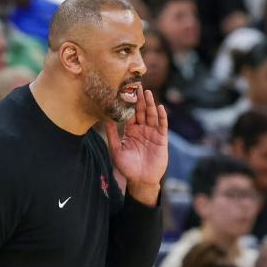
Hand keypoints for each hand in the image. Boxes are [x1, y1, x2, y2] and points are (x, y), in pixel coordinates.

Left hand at [104, 89, 167, 205]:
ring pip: (152, 115)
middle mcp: (142, 129)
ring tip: (147, 93)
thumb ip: (112, 134)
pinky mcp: (162, 139)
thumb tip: (104, 119)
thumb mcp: (116, 150)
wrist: (140, 180)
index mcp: (131, 131)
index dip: (128, 104)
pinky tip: (160, 108)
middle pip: (141, 111)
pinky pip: (162, 126)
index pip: (130, 114)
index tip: (125, 92)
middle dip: (140, 100)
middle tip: (137, 86)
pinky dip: (162, 117)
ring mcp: (153, 133)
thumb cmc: (127, 167)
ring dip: (150, 104)